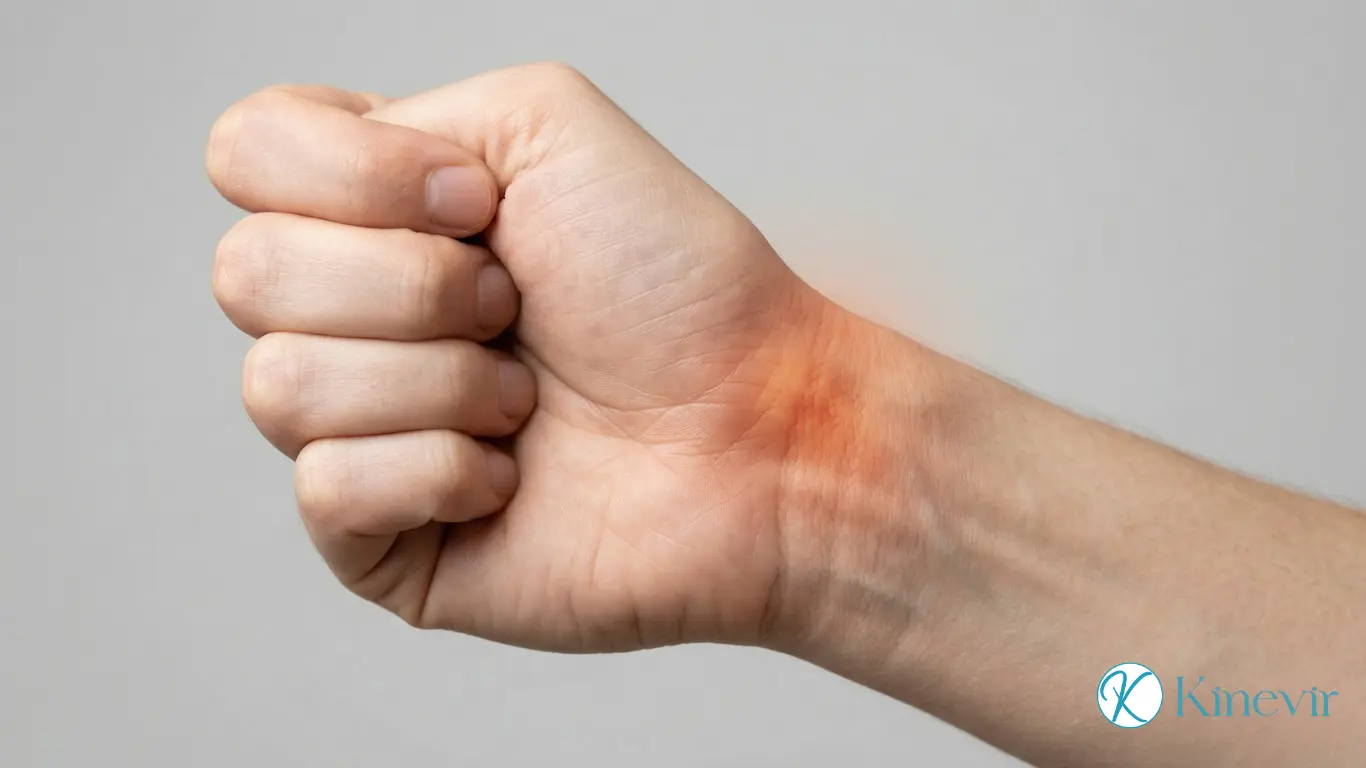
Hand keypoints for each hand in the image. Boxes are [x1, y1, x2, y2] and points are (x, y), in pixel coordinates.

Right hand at [207, 65, 847, 650]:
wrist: (757, 426)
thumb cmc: (678, 286)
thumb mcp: (546, 124)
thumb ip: (403, 117)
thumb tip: (306, 214)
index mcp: (378, 212)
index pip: (246, 156)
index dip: (351, 174)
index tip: (475, 202)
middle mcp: (354, 316)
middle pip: (247, 274)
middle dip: (414, 287)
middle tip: (516, 309)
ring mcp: (360, 430)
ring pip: (281, 386)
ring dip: (441, 381)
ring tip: (529, 400)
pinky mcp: (380, 539)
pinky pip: (328, 488)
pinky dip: (444, 468)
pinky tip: (513, 476)